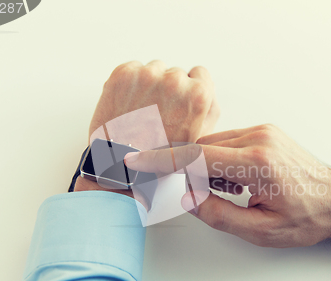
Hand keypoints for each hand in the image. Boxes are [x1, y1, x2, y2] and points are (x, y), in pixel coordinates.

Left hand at [89, 60, 219, 143]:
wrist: (120, 161)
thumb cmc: (160, 156)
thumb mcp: (199, 138)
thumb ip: (210, 108)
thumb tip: (206, 86)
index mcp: (198, 95)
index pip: (200, 73)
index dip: (189, 89)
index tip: (179, 102)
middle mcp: (175, 80)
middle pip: (175, 73)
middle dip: (169, 90)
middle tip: (158, 113)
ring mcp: (148, 75)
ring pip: (154, 70)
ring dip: (150, 84)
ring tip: (142, 110)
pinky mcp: (124, 73)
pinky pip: (133, 69)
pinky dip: (131, 83)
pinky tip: (130, 104)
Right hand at [125, 124, 330, 246]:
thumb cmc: (305, 217)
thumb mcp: (260, 230)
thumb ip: (217, 214)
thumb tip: (186, 195)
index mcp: (257, 163)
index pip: (196, 155)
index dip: (162, 159)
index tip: (136, 159)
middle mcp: (258, 138)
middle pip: (201, 148)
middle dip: (192, 171)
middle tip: (209, 197)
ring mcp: (262, 131)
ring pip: (211, 143)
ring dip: (207, 166)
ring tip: (234, 191)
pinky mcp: (263, 131)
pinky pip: (225, 141)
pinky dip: (219, 159)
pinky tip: (238, 179)